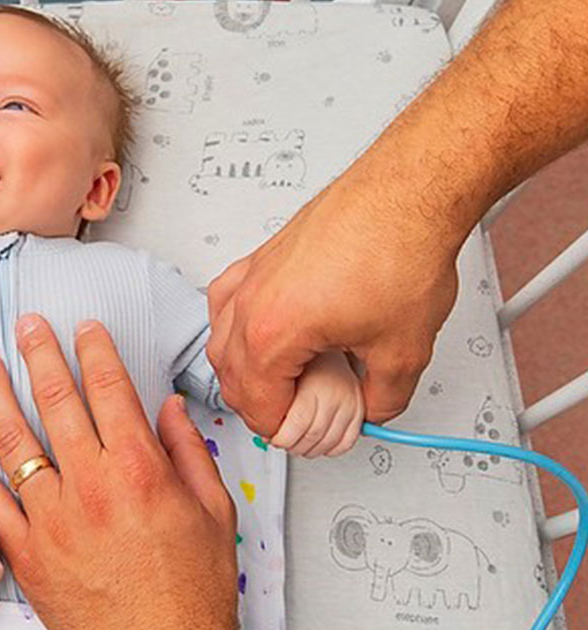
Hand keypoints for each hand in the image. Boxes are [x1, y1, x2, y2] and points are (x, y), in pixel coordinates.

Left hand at [0, 315, 251, 629]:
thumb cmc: (191, 592)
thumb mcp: (213, 511)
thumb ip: (188, 451)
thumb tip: (169, 408)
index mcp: (138, 469)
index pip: (108, 387)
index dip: (93, 349)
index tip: (82, 328)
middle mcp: (89, 485)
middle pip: (55, 401)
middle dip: (38, 354)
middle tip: (25, 326)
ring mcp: (51, 519)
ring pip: (13, 442)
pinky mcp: (26, 552)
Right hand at [206, 169, 458, 435]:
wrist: (407, 194)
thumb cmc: (399, 251)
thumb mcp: (402, 352)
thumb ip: (382, 399)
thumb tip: (372, 409)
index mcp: (272, 334)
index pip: (258, 408)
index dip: (288, 432)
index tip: (310, 434)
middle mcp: (248, 304)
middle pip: (231, 380)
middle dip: (265, 406)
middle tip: (305, 414)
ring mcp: (249, 278)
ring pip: (221, 343)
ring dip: (248, 370)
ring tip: (291, 378)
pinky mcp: (259, 259)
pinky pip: (227, 305)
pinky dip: (240, 328)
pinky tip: (267, 332)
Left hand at [270, 351, 364, 456]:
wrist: (328, 350)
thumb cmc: (303, 362)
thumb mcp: (281, 376)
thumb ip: (270, 404)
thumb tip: (266, 433)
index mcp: (314, 386)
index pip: (297, 425)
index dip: (282, 439)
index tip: (274, 438)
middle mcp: (336, 395)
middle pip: (313, 436)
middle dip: (294, 446)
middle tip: (284, 442)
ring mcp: (351, 404)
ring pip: (329, 443)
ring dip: (310, 450)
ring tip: (298, 444)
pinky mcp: (360, 411)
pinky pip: (346, 442)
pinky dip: (330, 449)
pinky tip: (318, 443)